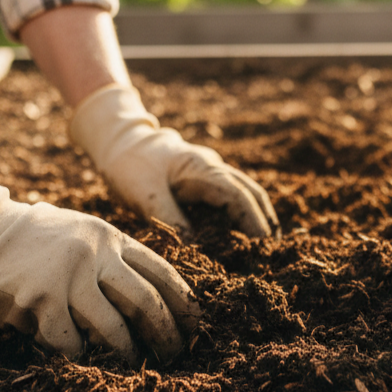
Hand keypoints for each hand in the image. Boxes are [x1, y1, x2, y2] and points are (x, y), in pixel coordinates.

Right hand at [0, 152, 199, 362]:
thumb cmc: (36, 239)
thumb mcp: (83, 233)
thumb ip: (114, 257)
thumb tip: (156, 298)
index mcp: (110, 238)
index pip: (161, 272)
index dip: (183, 303)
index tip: (195, 326)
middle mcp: (95, 255)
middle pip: (146, 302)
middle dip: (166, 333)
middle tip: (175, 354)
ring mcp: (67, 277)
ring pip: (113, 327)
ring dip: (127, 352)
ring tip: (133, 364)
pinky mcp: (40, 300)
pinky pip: (70, 340)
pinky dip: (79, 354)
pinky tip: (82, 358)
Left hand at [70, 84, 279, 237]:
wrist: (119, 139)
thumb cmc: (130, 163)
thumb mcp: (145, 194)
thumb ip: (171, 220)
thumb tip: (195, 249)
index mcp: (203, 168)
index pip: (239, 197)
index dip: (253, 222)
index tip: (262, 246)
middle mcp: (213, 168)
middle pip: (251, 194)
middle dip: (264, 221)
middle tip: (272, 251)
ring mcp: (211, 172)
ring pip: (245, 193)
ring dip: (256, 217)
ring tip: (263, 247)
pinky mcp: (203, 180)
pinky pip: (231, 197)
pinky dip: (241, 214)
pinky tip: (239, 235)